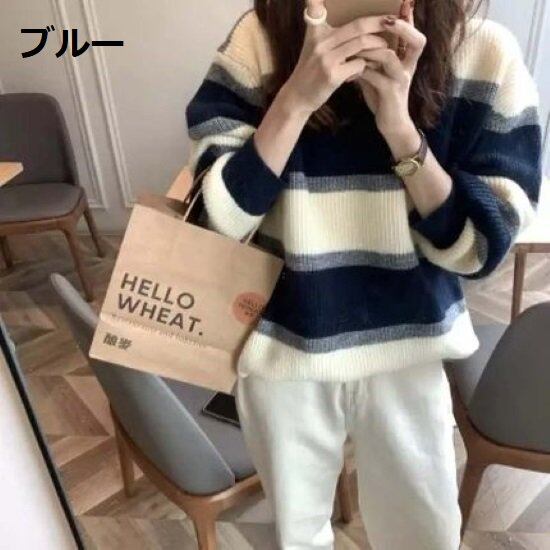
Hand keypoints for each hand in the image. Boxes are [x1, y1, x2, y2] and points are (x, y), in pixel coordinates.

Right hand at [280, 0, 388, 116]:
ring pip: (362, 44)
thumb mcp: (313, 47)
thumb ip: (330, 33)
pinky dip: (367, 66)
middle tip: (392, 20)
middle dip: (379, 22)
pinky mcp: (333, 75)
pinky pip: (360, 64)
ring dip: (378, 45)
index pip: (315, 5)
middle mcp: (320, 42)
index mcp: (316, 31)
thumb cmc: (311, 71)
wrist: (298, 97)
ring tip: (385, 47)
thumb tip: (358, 24)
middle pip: (357, 26)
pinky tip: (367, 69)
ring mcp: (326, 59)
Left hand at [355, 4, 426, 141]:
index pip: (414, 34)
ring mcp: (401, 79)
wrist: (390, 124)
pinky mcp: (391, 92)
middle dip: (401, 27)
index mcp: (408, 59)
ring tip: (354, 45)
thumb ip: (373, 56)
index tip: (405, 2)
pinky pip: (375, 76)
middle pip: (417, 41)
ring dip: (370, 48)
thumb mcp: (379, 72)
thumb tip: (356, 39)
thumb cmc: (383, 96)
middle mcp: (409, 66)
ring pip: (389, 56)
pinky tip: (348, 70)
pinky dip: (360, 70)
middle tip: (385, 19)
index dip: (410, 19)